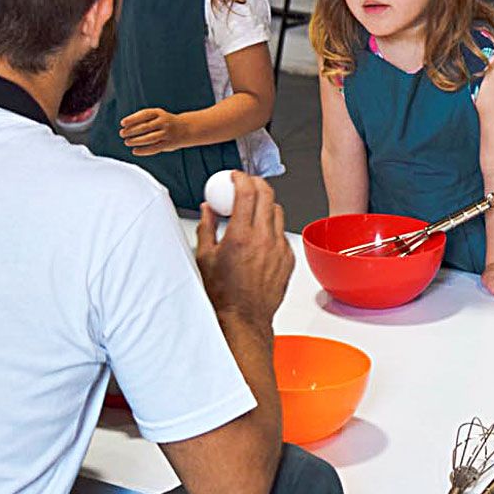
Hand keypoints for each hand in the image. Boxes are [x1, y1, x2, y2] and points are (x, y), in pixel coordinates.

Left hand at [120, 107, 188, 155]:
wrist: (186, 128)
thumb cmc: (165, 122)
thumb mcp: (157, 115)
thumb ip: (145, 120)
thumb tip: (126, 128)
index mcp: (159, 113)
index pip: (144, 115)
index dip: (132, 119)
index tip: (122, 123)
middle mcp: (164, 122)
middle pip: (145, 127)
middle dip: (132, 131)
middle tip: (122, 133)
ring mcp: (167, 133)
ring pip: (149, 138)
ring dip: (136, 141)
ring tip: (127, 142)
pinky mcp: (169, 144)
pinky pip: (155, 148)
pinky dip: (144, 150)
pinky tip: (135, 151)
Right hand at [195, 172, 293, 332]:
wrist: (244, 317)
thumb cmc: (223, 293)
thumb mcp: (205, 257)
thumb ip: (207, 226)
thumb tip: (208, 208)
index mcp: (241, 236)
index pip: (247, 193)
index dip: (241, 178)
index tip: (235, 176)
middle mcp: (264, 239)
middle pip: (268, 195)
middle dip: (256, 183)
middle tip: (246, 184)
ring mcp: (279, 248)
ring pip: (278, 212)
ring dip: (265, 204)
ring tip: (251, 211)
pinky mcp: (289, 257)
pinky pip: (283, 233)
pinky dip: (272, 227)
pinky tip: (259, 236)